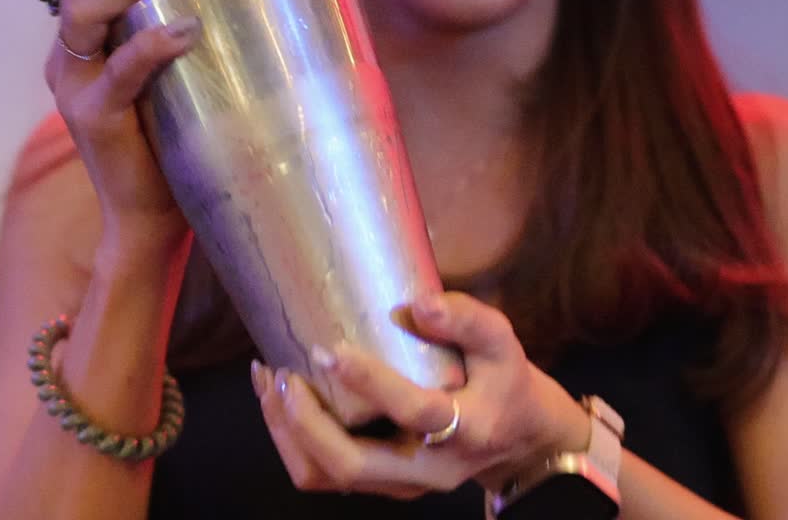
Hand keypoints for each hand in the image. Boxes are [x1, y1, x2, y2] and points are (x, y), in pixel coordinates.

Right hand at [37, 0, 199, 256]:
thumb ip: (169, 32)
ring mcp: (75, 86)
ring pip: (86, 11)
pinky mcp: (95, 116)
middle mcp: (67, 58)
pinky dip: (153, 43)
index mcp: (79, 44)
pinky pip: (119, 67)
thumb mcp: (165, 74)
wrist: (152, 215)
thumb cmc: (170, 138)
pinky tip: (187, 29)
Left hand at [250, 292, 591, 498]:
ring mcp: (399, 483)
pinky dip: (291, 438)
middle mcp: (427, 469)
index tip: (329, 350)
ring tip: (269, 380)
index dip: (370, 383)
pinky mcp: (378, 483)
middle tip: (282, 374)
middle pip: (352, 464)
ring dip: (287, 432)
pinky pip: (322, 473)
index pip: (415, 413)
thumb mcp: (502, 345)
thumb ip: (468, 320)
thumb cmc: (503, 383)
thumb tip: (418, 304)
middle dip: (306, 423)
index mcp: (466, 430)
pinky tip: (276, 396)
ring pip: (327, 475)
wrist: (518, 442)